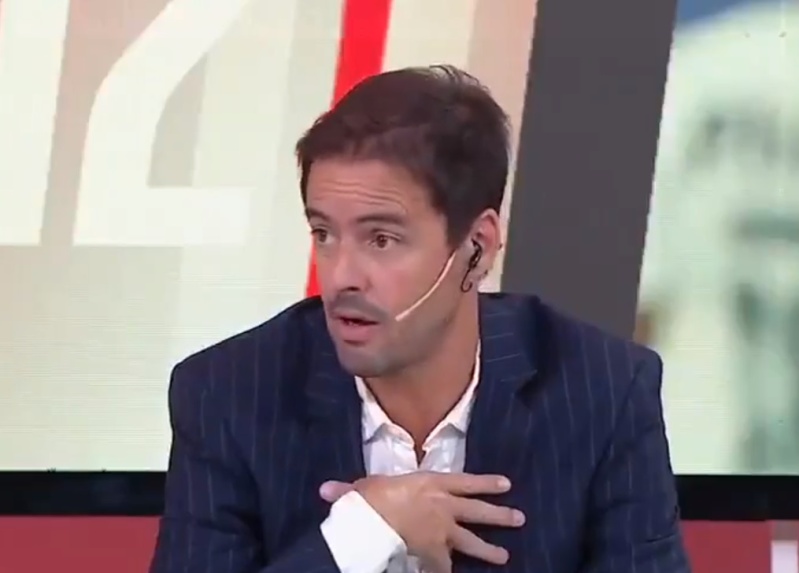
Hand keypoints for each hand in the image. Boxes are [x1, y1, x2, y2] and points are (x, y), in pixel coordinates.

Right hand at [320, 472, 524, 572]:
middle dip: (500, 516)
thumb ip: (351, 490)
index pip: (467, 482)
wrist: (376, 521)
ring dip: (489, 550)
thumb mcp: (363, 488)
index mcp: (432, 483)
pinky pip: (446, 568)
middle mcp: (444, 506)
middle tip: (520, 518)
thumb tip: (326, 490)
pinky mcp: (436, 554)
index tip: (507, 484)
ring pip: (472, 542)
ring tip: (505, 557)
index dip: (487, 483)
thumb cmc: (371, 498)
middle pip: (478, 512)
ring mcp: (443, 532)